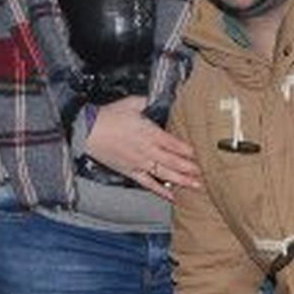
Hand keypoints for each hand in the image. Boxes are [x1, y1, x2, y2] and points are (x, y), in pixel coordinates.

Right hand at [84, 95, 201, 201]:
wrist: (88, 131)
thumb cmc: (109, 116)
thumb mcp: (132, 102)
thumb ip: (149, 101)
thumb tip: (161, 97)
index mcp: (149, 133)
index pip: (174, 144)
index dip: (188, 151)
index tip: (200, 154)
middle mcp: (147, 150)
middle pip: (173, 161)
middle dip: (190, 168)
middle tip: (205, 173)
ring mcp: (139, 163)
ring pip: (165, 174)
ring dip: (182, 180)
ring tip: (196, 185)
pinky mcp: (130, 172)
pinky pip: (149, 184)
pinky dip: (161, 191)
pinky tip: (172, 196)